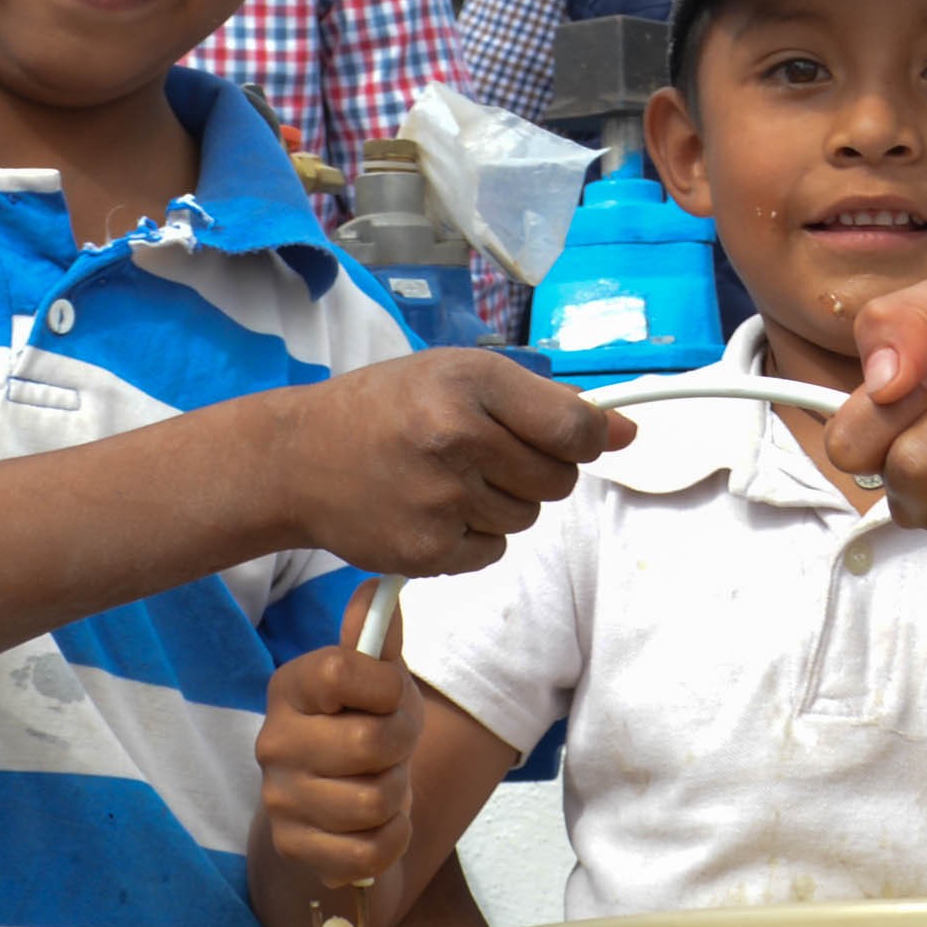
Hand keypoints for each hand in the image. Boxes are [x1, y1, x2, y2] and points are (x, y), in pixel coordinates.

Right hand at [257, 587, 424, 892]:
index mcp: (291, 687)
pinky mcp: (293, 849)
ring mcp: (278, 799)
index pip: (339, 670)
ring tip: (381, 785)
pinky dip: (390, 840)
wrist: (337, 813)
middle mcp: (273, 741)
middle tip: (393, 749)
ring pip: (374, 801)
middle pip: (371, 742)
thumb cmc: (361, 729)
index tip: (390, 695)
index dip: (386, 685)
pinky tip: (377, 825)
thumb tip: (380, 586)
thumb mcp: (378, 682)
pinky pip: (369, 851)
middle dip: (402, 747)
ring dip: (396, 796)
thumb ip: (378, 639)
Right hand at [273, 353, 623, 580]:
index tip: (582, 439)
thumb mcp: (459, 375)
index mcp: (470, 383)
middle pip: (559, 481)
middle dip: (538, 471)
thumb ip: (546, 402)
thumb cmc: (388, 408)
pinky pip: (493, 551)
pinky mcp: (426, 551)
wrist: (298, 457)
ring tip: (450, 478)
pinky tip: (432, 509)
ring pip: (527, 517)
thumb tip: (627, 433)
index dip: (590, 438)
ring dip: (504, 503)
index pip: (575, 428)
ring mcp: (440, 500)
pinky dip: (474, 537)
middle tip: (488, 454)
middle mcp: (456, 439)